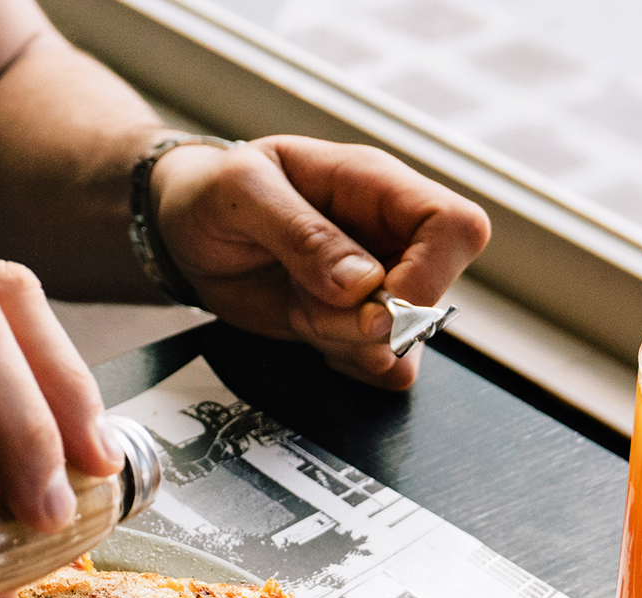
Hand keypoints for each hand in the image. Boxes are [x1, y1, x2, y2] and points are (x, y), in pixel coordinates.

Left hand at [150, 136, 490, 387]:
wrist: (186, 232)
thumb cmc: (214, 194)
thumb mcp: (243, 194)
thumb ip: (302, 234)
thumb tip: (362, 285)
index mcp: (376, 185)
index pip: (455, 227)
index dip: (429, 275)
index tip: (372, 301)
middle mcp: (391, 235)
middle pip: (437, 295)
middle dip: (371, 324)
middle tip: (308, 304)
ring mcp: (381, 285)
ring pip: (411, 343)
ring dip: (350, 346)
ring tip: (299, 308)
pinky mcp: (360, 326)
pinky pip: (386, 368)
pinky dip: (346, 364)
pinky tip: (307, 329)